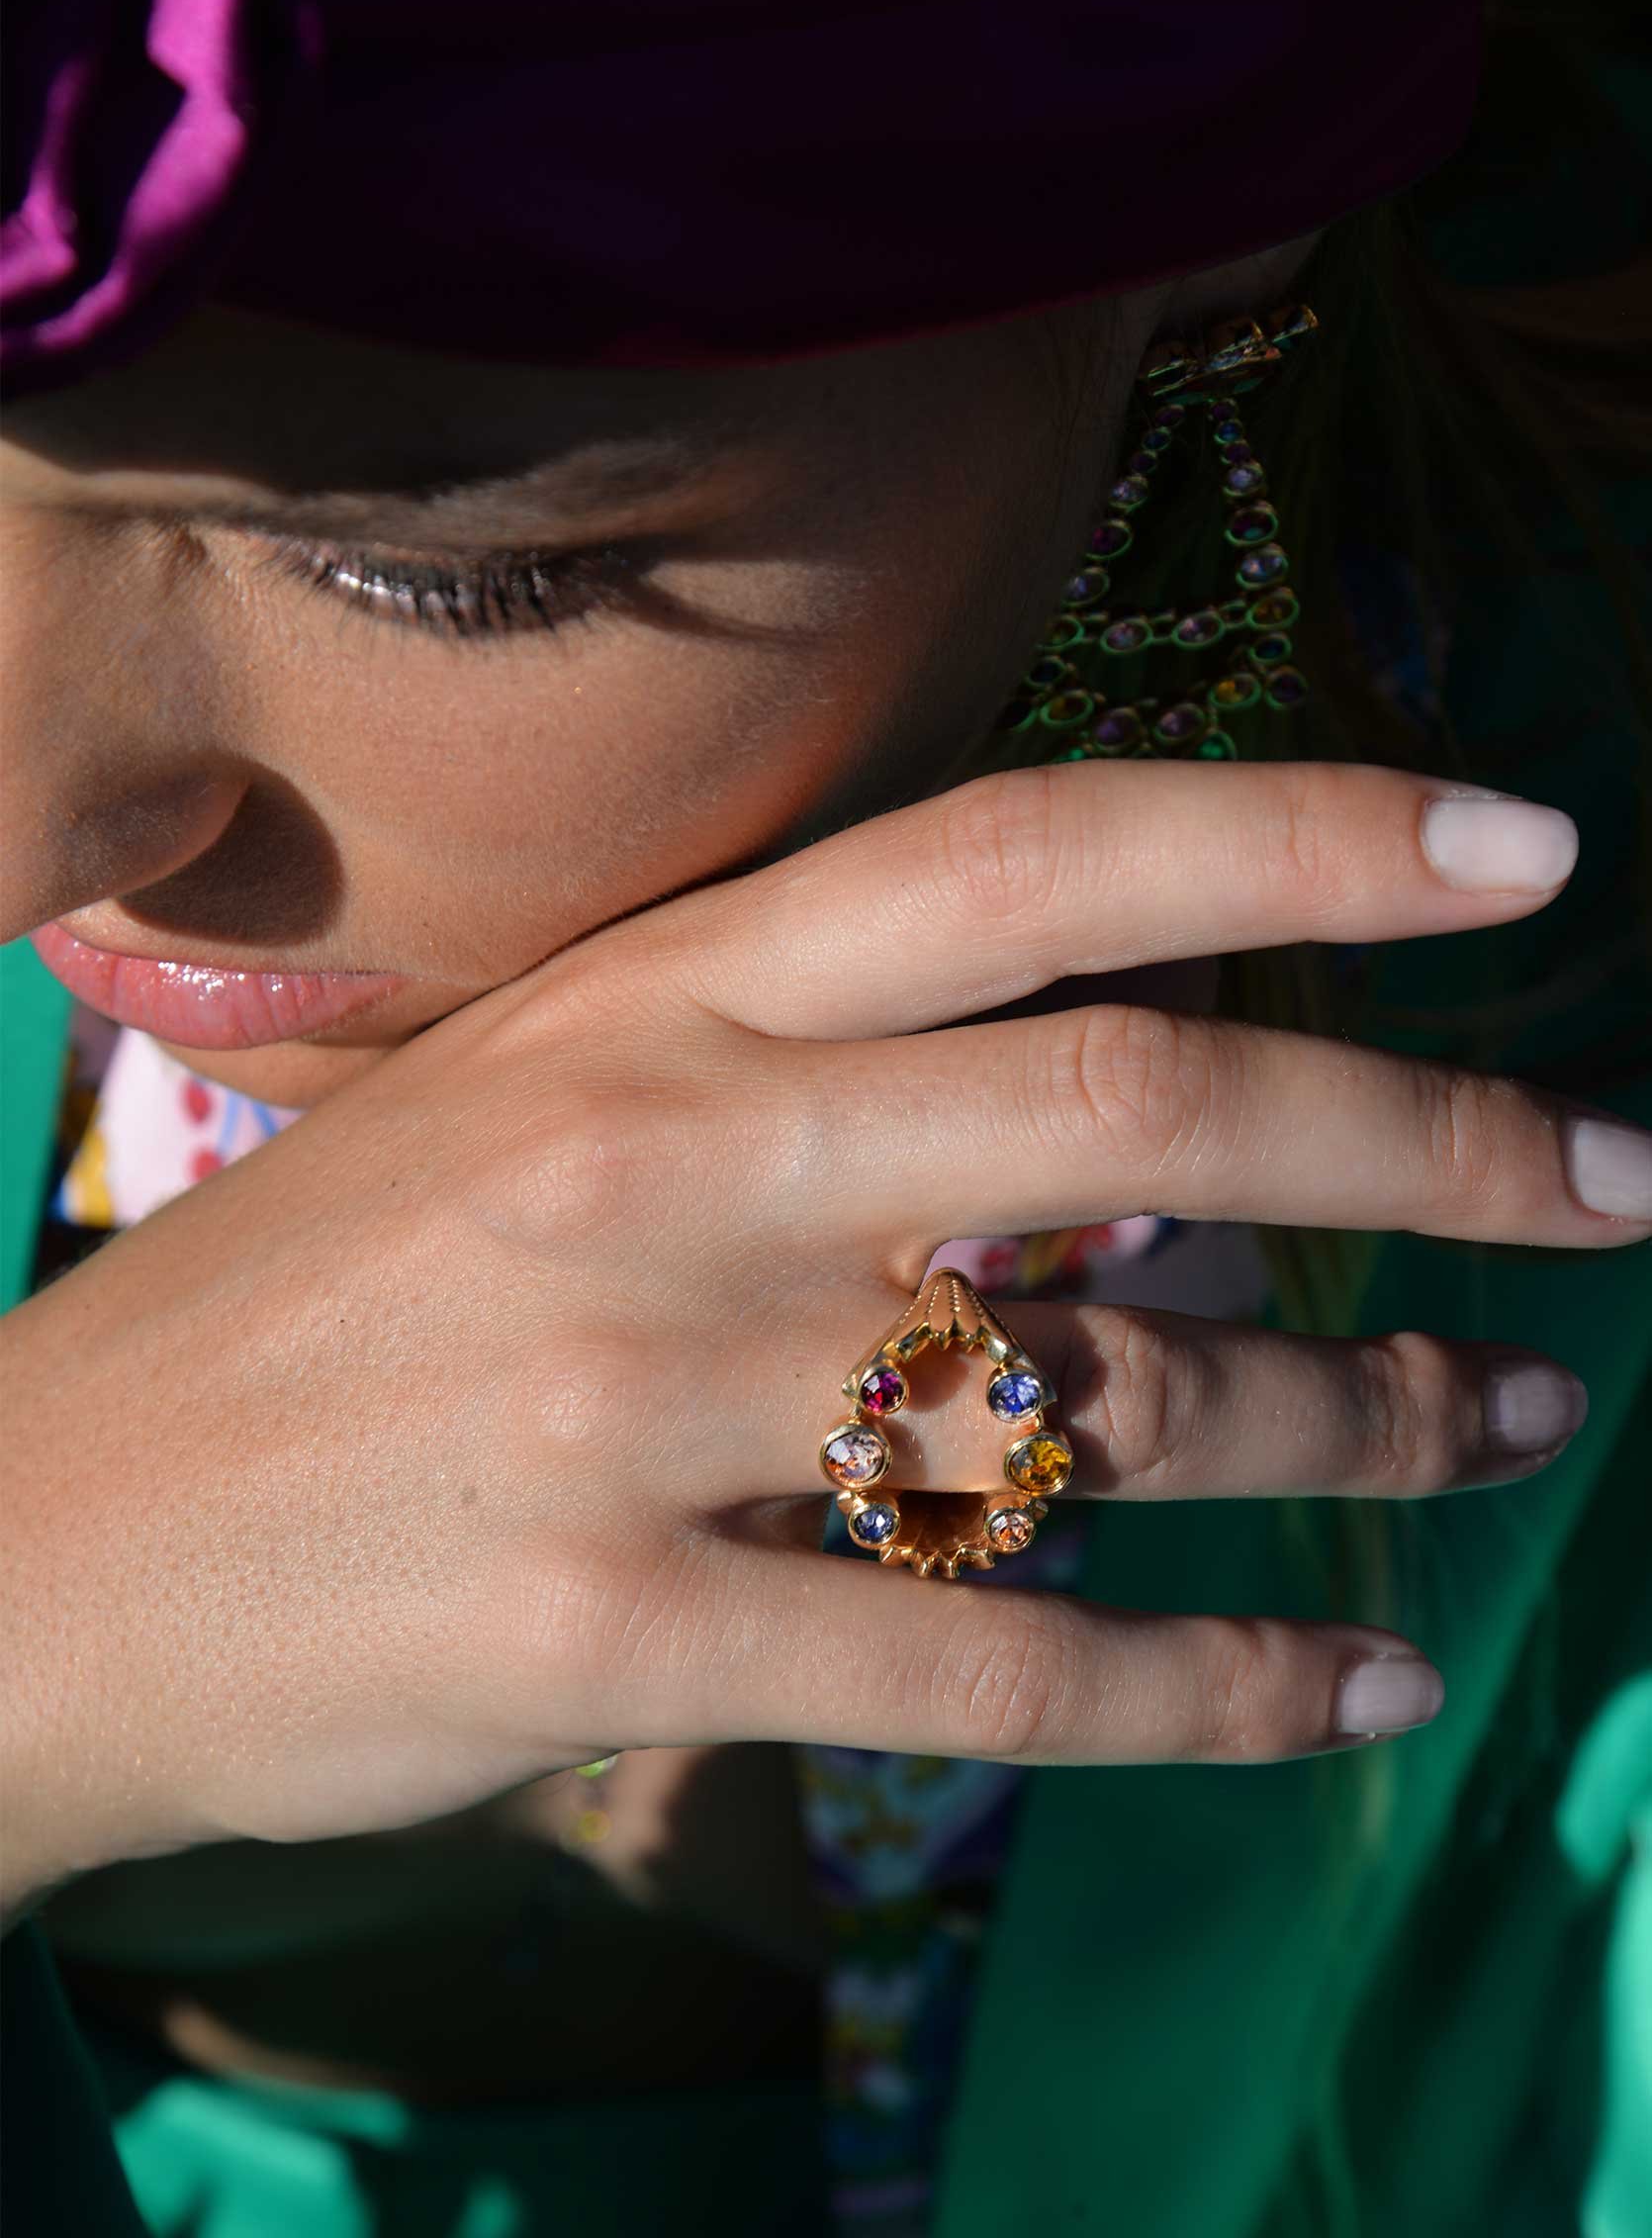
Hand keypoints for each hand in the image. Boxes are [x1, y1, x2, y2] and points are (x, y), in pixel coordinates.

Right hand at [4, 761, 1639, 1914]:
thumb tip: (1142, 1133)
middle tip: (1619, 1186)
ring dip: (1360, 1425)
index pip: (1028, 854)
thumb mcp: (534, 1123)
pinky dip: (1217, 1684)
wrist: (35, 1554)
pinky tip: (1350, 1686)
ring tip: (1501, 1437)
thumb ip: (807, 1100)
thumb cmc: (312, 1320)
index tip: (1520, 854)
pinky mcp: (618, 1631)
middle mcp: (669, 1160)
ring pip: (1106, 1393)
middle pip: (1142, 1104)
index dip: (1295, 834)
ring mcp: (641, 1398)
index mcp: (647, 1000)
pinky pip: (1005, 1658)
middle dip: (1432, 1142)